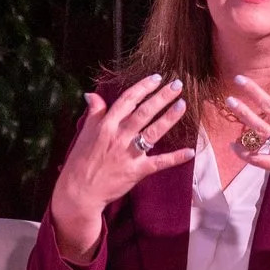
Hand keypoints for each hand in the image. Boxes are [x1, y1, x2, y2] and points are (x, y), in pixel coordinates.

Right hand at [47, 74, 194, 262]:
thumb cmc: (80, 161)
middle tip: (177, 85)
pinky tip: (190, 151)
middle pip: (144, 112)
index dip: (143, 88)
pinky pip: (159, 163)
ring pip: (152, 132)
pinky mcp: (136, 171)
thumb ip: (93, 112)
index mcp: (106, 125)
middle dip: (161, 97)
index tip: (157, 78)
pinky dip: (175, 158)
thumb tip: (92, 94)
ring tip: (182, 105)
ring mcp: (128, 153)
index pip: (127, 100)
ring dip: (169, 118)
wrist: (79, 191)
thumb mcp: (84, 133)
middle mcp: (118, 136)